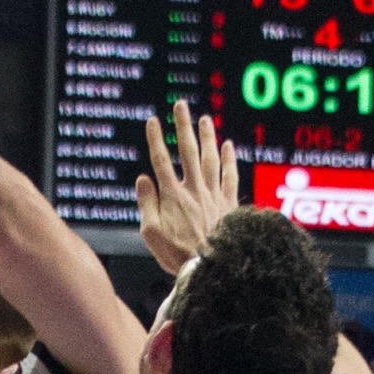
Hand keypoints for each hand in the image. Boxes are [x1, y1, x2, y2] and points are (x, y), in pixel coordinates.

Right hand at [135, 99, 240, 276]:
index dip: (155, 139)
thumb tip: (143, 178)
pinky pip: (230, 176)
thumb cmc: (177, 256)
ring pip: (210, 158)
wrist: (211, 268)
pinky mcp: (228, 204)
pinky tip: (228, 145)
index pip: (161, 161)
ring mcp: (213, 195)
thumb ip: (147, 204)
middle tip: (180, 105)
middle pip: (188, 151)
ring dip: (206, 136)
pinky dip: (229, 159)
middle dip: (183, 126)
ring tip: (204, 119)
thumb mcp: (151, 234)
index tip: (152, 121)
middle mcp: (194, 190)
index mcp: (173, 196)